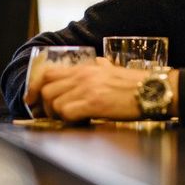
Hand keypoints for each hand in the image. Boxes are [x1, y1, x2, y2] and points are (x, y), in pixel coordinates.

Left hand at [24, 58, 145, 122]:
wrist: (152, 89)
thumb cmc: (135, 82)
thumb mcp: (113, 68)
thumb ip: (100, 66)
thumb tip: (97, 64)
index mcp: (85, 68)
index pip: (48, 73)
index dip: (35, 87)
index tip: (32, 100)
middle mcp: (83, 76)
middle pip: (46, 89)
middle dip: (44, 105)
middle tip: (52, 115)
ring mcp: (87, 89)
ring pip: (53, 102)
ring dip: (56, 114)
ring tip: (68, 119)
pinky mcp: (94, 103)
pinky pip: (66, 112)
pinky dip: (67, 119)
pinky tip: (79, 120)